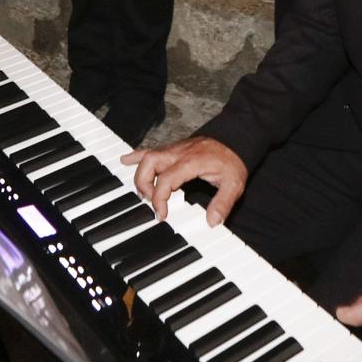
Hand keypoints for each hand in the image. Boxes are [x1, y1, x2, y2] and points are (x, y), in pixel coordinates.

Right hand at [120, 136, 247, 224]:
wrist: (236, 139)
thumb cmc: (232, 161)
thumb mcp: (234, 184)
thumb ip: (223, 203)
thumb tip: (212, 221)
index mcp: (191, 162)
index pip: (166, 179)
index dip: (160, 199)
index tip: (161, 214)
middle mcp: (179, 153)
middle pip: (150, 164)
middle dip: (144, 185)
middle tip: (149, 202)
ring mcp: (175, 149)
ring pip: (148, 156)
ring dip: (140, 173)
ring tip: (140, 192)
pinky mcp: (174, 149)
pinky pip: (151, 150)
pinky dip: (137, 156)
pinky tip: (126, 160)